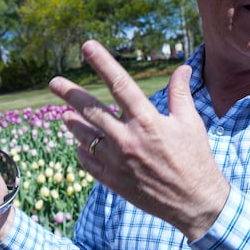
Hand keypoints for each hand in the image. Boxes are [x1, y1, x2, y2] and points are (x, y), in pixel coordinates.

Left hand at [49, 40, 230, 239]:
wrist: (195, 203)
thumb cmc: (195, 159)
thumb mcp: (191, 122)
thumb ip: (180, 93)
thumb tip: (183, 68)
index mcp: (147, 121)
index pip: (120, 84)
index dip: (102, 63)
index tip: (87, 46)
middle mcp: (127, 139)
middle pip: (91, 110)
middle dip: (70, 93)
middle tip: (54, 82)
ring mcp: (117, 162)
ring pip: (84, 136)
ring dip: (73, 123)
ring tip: (65, 115)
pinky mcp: (113, 181)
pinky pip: (88, 162)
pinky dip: (82, 151)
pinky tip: (81, 144)